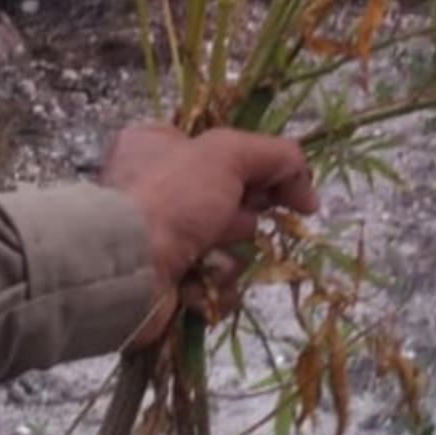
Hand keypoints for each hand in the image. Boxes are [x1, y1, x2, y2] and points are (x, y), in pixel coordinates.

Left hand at [99, 122, 318, 346]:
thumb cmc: (171, 198)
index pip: (225, 154)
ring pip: (228, 248)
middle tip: (234, 222)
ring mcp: (161, 240)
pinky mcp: (168, 283)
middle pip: (232, 204)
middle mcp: (157, 190)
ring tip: (209, 258)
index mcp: (159, 147)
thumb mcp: (228, 153)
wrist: (126, 269)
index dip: (256, 170)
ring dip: (230, 257)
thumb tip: (309, 192)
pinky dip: (214, 287)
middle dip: (243, 218)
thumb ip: (277, 156)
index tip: (282, 188)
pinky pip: (215, 284)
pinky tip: (197, 282)